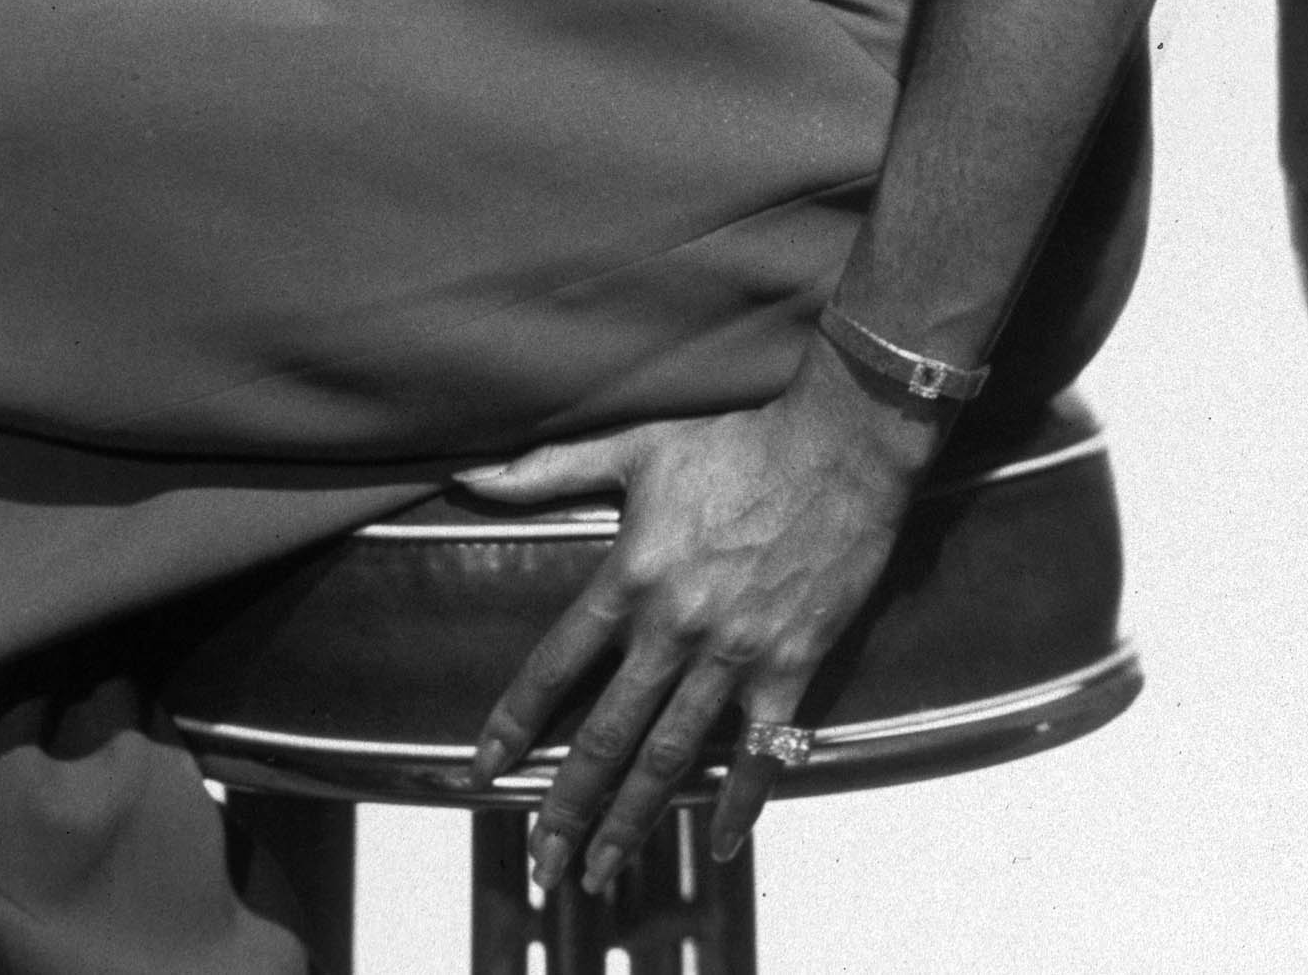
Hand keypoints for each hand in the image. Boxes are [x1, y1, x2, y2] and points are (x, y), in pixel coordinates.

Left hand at [460, 339, 935, 896]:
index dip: (514, 724)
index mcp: (631, 576)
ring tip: (599, 871)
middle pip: (604, 736)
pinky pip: (763, 751)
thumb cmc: (739, 437)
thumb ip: (550, 468)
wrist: (843, 440)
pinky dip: (740, 804)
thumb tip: (465, 477)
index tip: (486, 770)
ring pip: (669, 757)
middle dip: (566, 807)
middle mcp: (674, 627)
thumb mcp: (638, 445)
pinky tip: (718, 846)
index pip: (553, 666)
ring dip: (630, 822)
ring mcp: (734, 653)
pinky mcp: (791, 663)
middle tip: (539, 862)